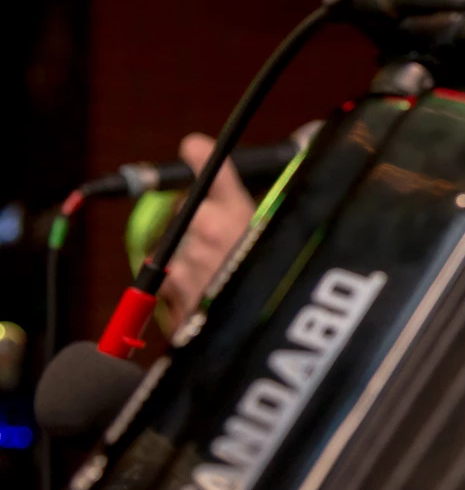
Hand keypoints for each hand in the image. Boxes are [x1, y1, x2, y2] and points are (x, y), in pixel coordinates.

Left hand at [154, 134, 255, 336]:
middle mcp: (212, 229)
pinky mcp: (170, 285)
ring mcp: (188, 258)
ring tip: (219, 281)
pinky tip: (206, 296)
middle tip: (223, 250)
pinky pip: (166, 277)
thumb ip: (246, 221)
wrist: (251, 343)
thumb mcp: (272, 249)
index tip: (193, 146)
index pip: (217, 173)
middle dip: (199, 228)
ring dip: (189, 261)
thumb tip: (226, 203)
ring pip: (176, 247)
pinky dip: (179, 286)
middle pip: (190, 213)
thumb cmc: (269, 294)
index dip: (200, 156)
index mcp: (244, 215)